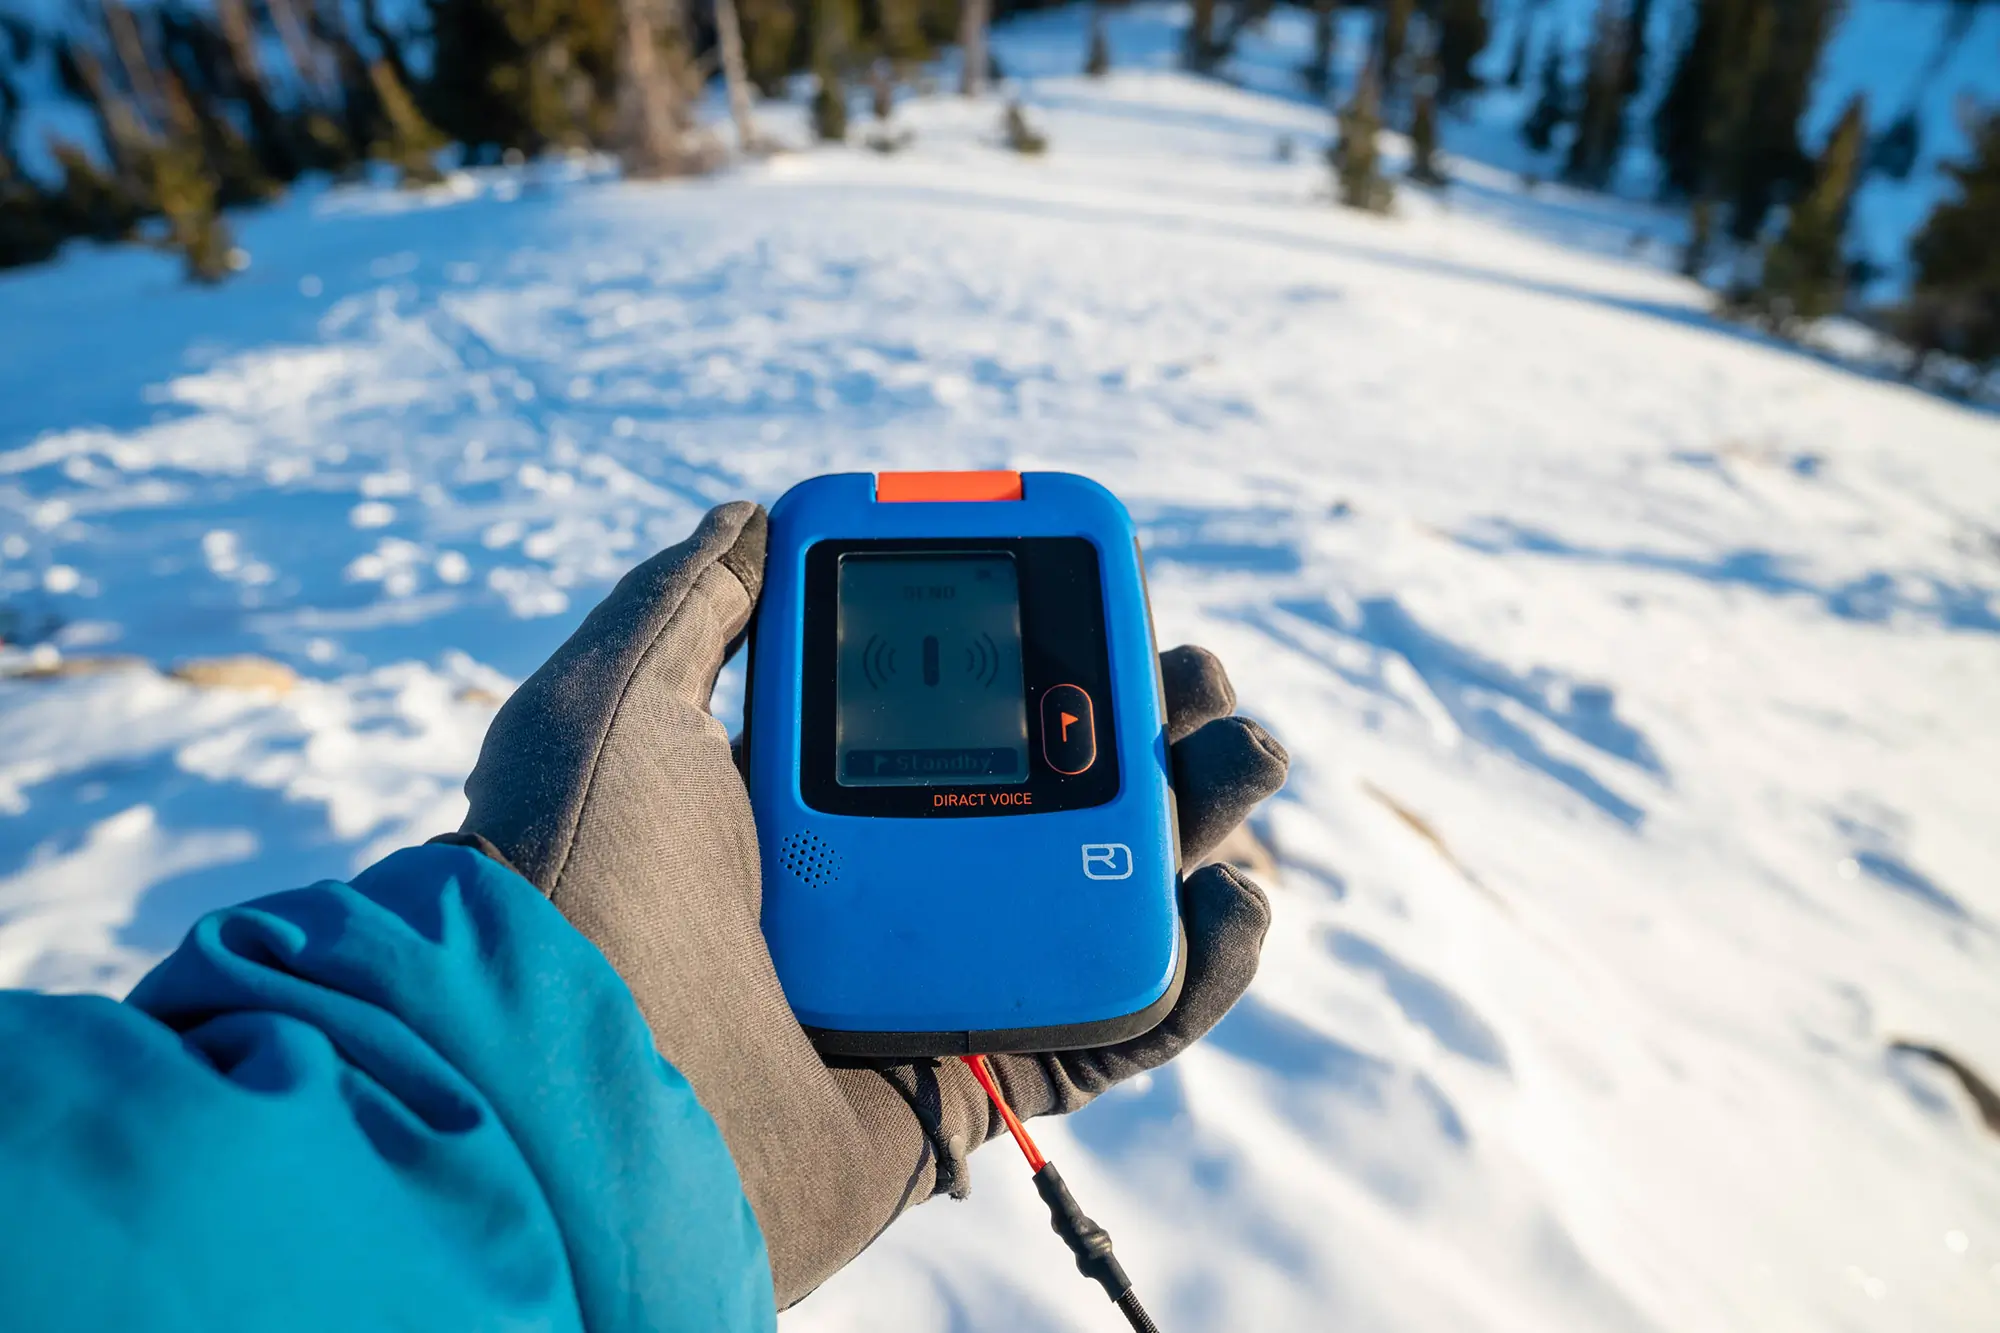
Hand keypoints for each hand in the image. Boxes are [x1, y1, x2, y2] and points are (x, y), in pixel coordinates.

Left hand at [456, 502, 1287, 1305]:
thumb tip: (748, 517)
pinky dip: (1201, 969)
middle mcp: (880, 883)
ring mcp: (937, 980)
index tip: (1096, 597)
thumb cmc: (579, 884)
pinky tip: (1236, 899)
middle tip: (1196, 679)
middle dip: (1147, 722)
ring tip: (1245, 758)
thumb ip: (686, 603)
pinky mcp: (985, 1077)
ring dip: (1200, 821)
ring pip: (1105, 893)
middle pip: (1054, 789)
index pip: (954, 704)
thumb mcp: (611, 704)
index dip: (1041, 647)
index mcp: (803, 798)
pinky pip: (1123, 1023)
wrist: (571, 1092)